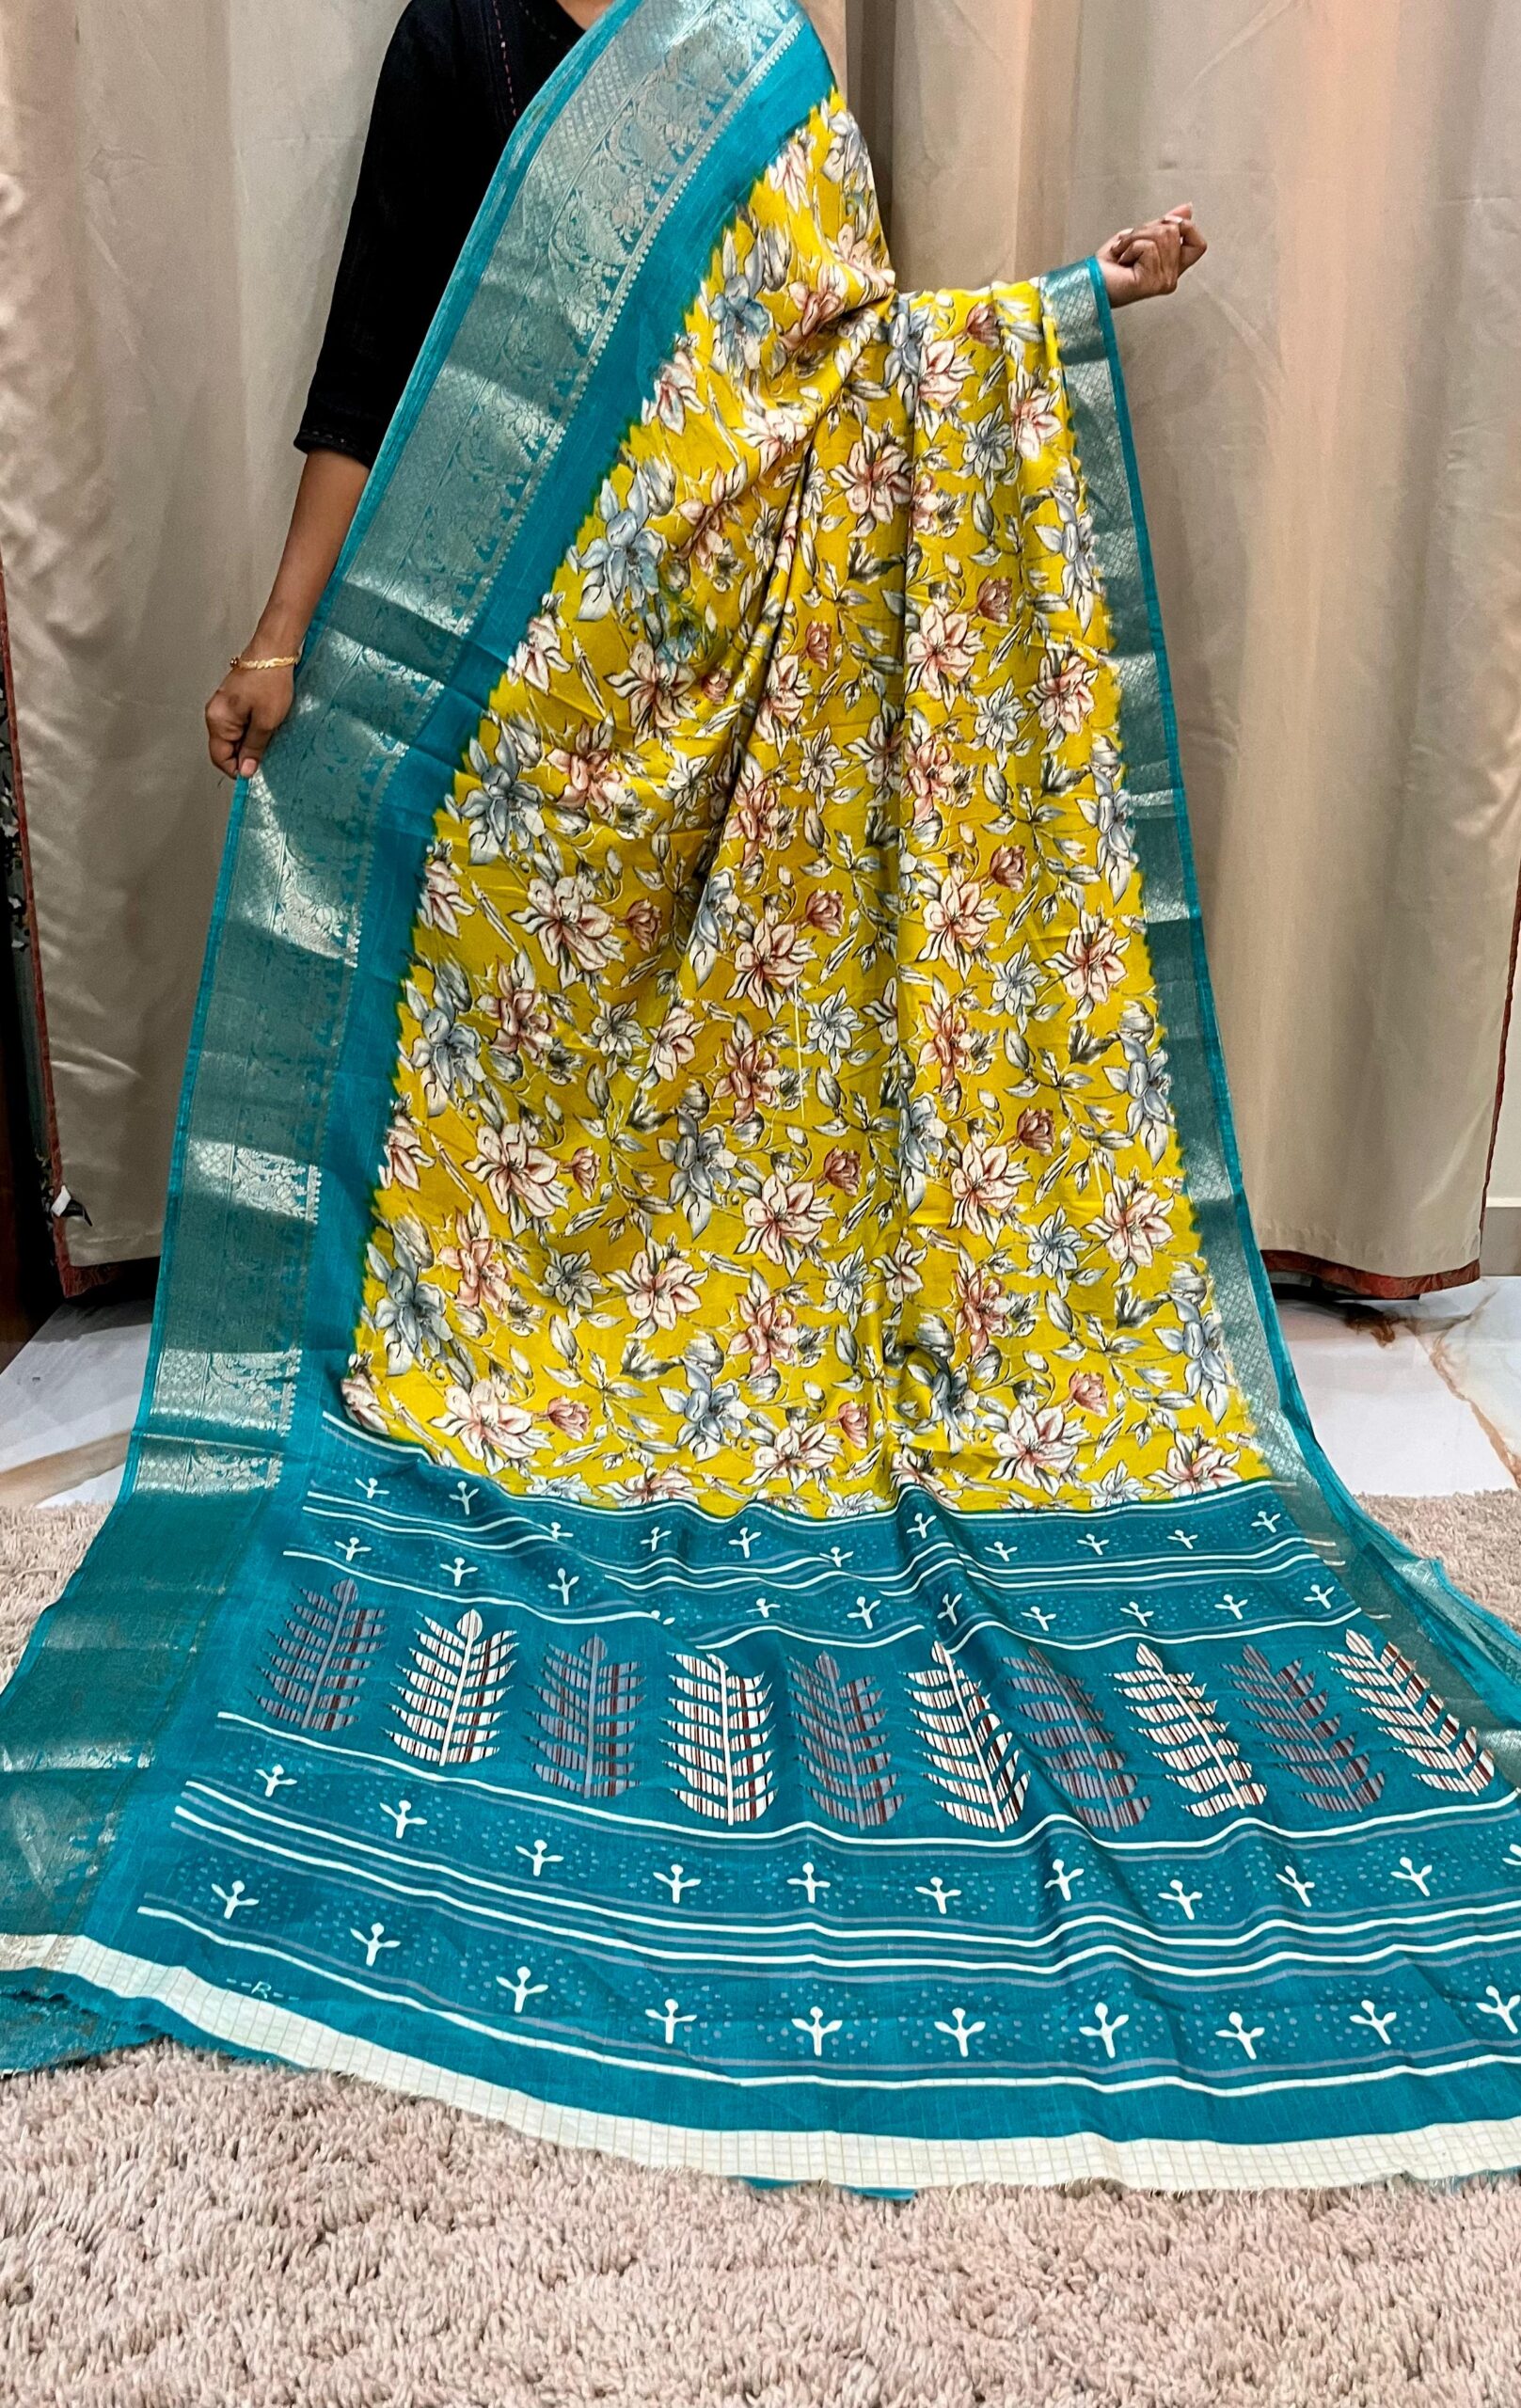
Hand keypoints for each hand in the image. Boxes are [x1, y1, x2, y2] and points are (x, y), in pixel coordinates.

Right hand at [205, 654, 295, 780]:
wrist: (275, 651)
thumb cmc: (269, 680)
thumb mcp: (266, 722)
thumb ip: (253, 748)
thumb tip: (246, 770)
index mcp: (217, 720)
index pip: (219, 757)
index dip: (237, 770)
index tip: (255, 775)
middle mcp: (216, 713)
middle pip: (226, 748)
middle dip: (245, 755)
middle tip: (267, 756)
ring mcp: (225, 706)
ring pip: (235, 736)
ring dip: (251, 742)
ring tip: (270, 738)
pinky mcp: (236, 700)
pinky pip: (241, 724)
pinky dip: (253, 730)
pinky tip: (267, 727)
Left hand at [1097, 203, 1206, 308]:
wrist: (1089, 280)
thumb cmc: (1109, 264)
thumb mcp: (1141, 236)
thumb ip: (1165, 224)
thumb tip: (1188, 207)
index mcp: (1172, 268)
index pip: (1199, 245)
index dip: (1186, 227)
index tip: (1165, 222)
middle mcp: (1171, 278)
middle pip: (1175, 232)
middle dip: (1146, 229)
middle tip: (1128, 244)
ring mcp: (1164, 282)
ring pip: (1162, 236)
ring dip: (1135, 238)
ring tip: (1123, 253)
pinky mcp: (1153, 283)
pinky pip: (1149, 247)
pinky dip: (1130, 247)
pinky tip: (1122, 262)